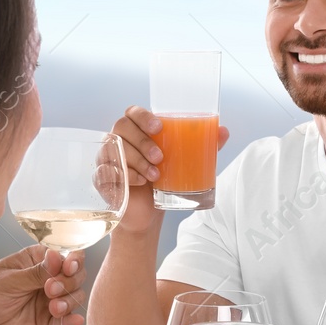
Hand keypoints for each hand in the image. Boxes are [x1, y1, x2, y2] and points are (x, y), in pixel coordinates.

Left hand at [0, 246, 85, 324]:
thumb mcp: (7, 282)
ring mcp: (46, 302)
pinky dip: (72, 320)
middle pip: (75, 276)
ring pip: (74, 297)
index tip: (68, 266)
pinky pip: (66, 322)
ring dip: (70, 300)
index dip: (72, 259)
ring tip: (54, 307)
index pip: (64, 255)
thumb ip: (36, 273)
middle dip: (69, 281)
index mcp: (34, 262)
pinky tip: (71, 320)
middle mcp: (44, 280)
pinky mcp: (45, 324)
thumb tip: (60, 256)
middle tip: (51, 289)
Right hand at [111, 105, 228, 234]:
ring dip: (137, 161)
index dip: (143, 116)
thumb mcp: (183, 161)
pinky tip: (140, 183)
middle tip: (160, 157)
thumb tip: (223, 131)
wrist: (147, 212)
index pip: (132, 112)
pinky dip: (124, 176)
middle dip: (142, 141)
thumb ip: (202, 145)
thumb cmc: (163, 179)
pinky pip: (105, 171)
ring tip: (156, 175)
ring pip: (114, 149)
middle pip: (121, 128)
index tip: (160, 127)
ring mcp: (107, 158)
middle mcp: (119, 140)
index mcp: (136, 131)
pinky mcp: (102, 178)